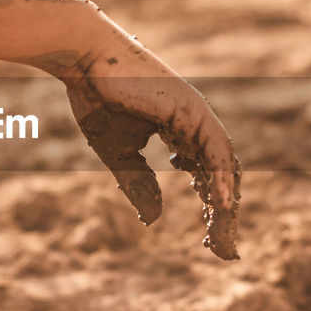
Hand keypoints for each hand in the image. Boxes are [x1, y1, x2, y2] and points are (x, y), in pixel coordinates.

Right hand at [53, 41, 240, 259]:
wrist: (84, 61)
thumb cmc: (96, 99)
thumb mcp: (118, 154)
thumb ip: (138, 184)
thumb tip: (155, 219)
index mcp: (178, 129)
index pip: (204, 172)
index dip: (209, 204)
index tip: (211, 238)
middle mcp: (194, 121)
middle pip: (219, 172)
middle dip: (223, 213)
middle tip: (224, 249)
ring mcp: (196, 113)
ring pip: (224, 164)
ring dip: (225, 201)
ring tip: (224, 236)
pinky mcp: (192, 108)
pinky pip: (216, 148)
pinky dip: (222, 177)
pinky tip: (223, 205)